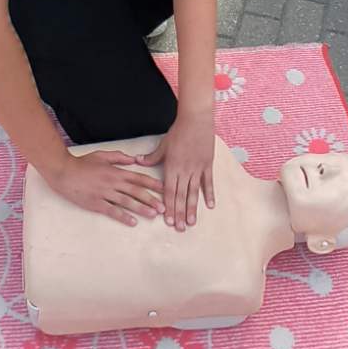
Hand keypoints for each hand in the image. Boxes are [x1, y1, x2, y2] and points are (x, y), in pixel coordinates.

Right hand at [50, 149, 164, 225]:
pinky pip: (112, 211)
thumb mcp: (102, 155)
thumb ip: (119, 157)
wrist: (64, 172)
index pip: (138, 178)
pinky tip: (132, 222)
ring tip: (153, 215)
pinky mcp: (96, 204)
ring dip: (141, 209)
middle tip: (163, 207)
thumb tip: (134, 159)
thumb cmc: (82, 163)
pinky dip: (123, 217)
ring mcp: (105, 194)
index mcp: (116, 171)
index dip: (152, 184)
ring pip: (127, 202)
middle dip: (151, 199)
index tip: (163, 189)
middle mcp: (113, 183)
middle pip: (136, 192)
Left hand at [132, 111, 215, 230]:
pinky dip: (209, 194)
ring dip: (192, 208)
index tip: (167, 219)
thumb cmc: (178, 131)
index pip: (169, 191)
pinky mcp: (207, 165)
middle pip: (181, 195)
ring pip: (194, 192)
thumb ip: (152, 157)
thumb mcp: (163, 145)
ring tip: (191, 222)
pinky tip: (209, 206)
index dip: (168, 206)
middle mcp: (184, 170)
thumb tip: (138, 161)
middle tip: (179, 228)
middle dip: (179, 213)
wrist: (196, 120)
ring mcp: (197, 168)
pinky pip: (208, 182)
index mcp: (172, 167)